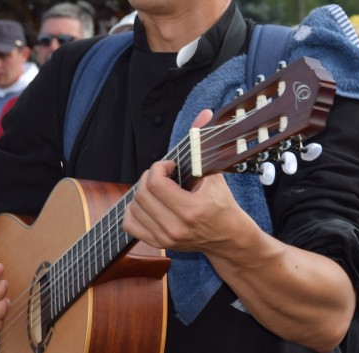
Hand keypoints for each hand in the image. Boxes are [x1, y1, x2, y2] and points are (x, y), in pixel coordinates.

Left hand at [123, 110, 246, 253]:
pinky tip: (149, 204)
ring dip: (142, 192)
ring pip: (134, 208)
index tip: (170, 166)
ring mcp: (166, 238)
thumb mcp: (215, 174)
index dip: (159, 167)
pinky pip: (130, 224)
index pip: (155, 183)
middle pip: (142, 194)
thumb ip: (204, 144)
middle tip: (163, 175)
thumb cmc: (223, 206)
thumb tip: (205, 114)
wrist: (229, 238)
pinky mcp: (159, 244)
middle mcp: (175, 227)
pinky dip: (134, 211)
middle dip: (149, 177)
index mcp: (191, 210)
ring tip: (157, 189)